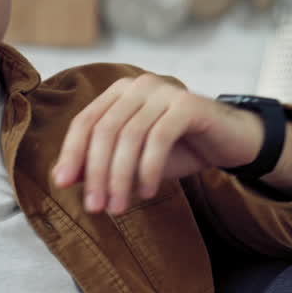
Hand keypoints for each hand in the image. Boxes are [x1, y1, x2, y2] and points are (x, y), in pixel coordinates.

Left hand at [52, 75, 263, 213]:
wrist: (230, 142)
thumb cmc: (179, 149)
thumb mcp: (134, 159)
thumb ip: (101, 162)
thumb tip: (61, 177)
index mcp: (120, 92)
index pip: (85, 122)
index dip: (72, 153)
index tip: (63, 185)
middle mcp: (139, 85)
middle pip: (105, 130)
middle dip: (96, 172)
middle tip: (96, 207)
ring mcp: (164, 91)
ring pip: (130, 136)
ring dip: (121, 177)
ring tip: (119, 207)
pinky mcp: (188, 104)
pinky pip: (159, 138)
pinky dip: (149, 168)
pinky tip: (148, 191)